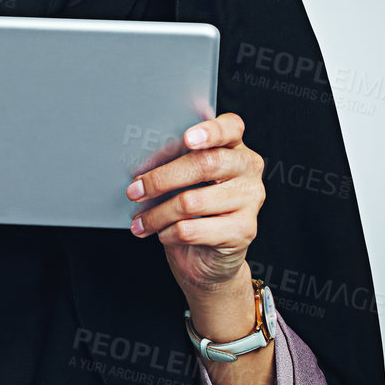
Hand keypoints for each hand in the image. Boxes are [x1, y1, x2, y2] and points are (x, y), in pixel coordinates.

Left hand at [125, 111, 264, 296]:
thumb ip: (176, 165)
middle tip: (134, 191)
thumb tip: (140, 167)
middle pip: (205, 164)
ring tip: (141, 221)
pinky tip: (162, 234)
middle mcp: (248, 169)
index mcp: (234, 147)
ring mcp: (250, 199)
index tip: (186, 138)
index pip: (230, 128)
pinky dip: (168, 233)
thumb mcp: (185, 182)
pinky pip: (193, 229)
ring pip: (192, 201)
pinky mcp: (243, 230)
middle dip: (161, 178)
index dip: (210, 131)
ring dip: (157, 214)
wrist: (209, 257)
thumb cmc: (193, 211)